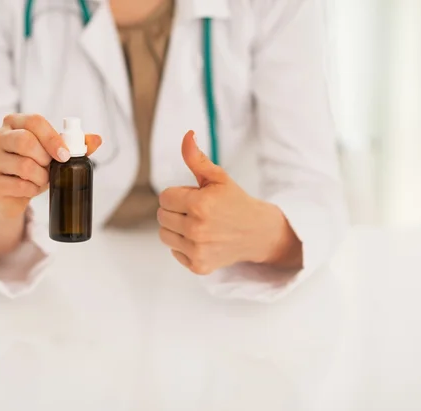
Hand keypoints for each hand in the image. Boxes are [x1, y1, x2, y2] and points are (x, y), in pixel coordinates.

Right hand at [0, 113, 101, 218]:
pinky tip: (30, 189)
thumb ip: (75, 145)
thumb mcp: (53, 154)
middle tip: (51, 169)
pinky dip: (32, 190)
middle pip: (26, 141)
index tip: (65, 155)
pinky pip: (18, 185)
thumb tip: (97, 139)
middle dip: (46, 159)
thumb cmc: (32, 167)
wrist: (9, 194)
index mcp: (13, 123)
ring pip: (24, 165)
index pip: (34, 121)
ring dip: (41, 177)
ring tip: (42, 180)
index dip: (53, 138)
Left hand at [157, 131, 301, 274]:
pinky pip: (175, 252)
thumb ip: (197, 159)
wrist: (258, 233)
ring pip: (164, 235)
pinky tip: (202, 240)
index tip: (195, 197)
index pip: (164, 197)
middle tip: (198, 211)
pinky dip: (184, 246)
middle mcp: (197, 229)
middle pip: (161, 216)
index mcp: (199, 204)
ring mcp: (197, 250)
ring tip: (197, 225)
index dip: (178, 195)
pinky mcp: (199, 266)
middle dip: (176, 210)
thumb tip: (186, 136)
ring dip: (176, 228)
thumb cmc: (236, 202)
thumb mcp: (218, 178)